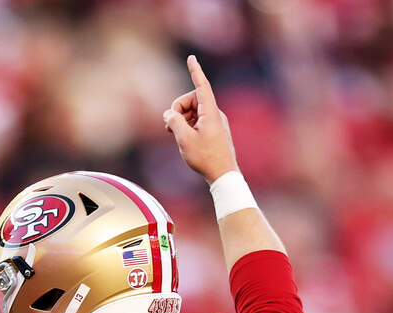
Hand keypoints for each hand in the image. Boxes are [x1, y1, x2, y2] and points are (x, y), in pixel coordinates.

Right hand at [163, 55, 238, 183]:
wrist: (223, 174)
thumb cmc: (205, 157)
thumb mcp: (184, 139)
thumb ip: (174, 122)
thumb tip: (169, 113)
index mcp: (210, 112)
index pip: (201, 86)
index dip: (195, 71)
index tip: (191, 58)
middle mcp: (214, 113)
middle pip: (190, 100)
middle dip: (177, 109)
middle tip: (169, 126)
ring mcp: (214, 121)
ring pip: (192, 111)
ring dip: (180, 119)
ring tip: (175, 135)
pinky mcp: (212, 130)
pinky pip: (196, 120)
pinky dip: (186, 125)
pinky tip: (183, 139)